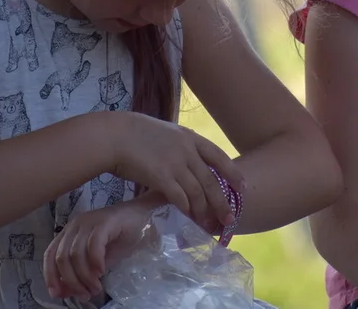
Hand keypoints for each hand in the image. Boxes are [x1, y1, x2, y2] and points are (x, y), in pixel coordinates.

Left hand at [43, 193, 162, 300]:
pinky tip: (102, 271)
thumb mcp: (98, 261)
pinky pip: (93, 245)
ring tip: (96, 287)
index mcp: (69, 232)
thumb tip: (63, 292)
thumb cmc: (122, 238)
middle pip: (61, 257)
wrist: (145, 217)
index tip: (56, 294)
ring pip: (75, 254)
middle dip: (71, 281)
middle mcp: (75, 225)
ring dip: (84, 276)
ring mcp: (89, 221)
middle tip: (86, 294)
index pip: (50, 254)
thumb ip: (80, 274)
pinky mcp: (104, 221)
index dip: (50, 276)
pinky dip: (95, 262)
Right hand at [109, 112, 243, 229]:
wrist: (115, 135)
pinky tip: (190, 219)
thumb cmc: (135, 134)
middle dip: (223, 201)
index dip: (233, 173)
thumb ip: (180, 146)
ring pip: (198, 192)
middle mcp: (187, 150)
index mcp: (189, 137)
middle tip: (231, 218)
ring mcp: (175, 163)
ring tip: (210, 225)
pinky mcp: (161, 176)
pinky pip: (180, 198)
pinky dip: (187, 210)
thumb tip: (189, 162)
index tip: (243, 187)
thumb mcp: (166, 133)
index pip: (218, 156)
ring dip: (205, 211)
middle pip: (211, 180)